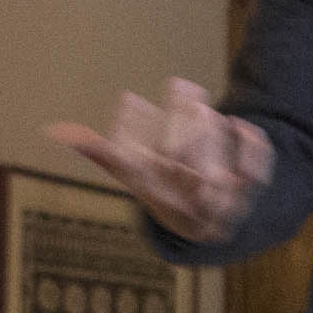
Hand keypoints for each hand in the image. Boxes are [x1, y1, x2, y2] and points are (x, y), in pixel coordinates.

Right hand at [44, 79, 271, 242]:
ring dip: (209, 130)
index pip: (134, 166)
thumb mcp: (136, 178)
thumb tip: (59, 130)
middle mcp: (184, 201)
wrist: (210, 230)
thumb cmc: (165, 193)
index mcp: (153, 195)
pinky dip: (252, 151)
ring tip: (201, 100)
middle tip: (180, 82)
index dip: (131, 133)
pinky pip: (253, 175)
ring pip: (214, 167)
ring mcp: (218, 201)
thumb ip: (106, 155)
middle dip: (180, 121)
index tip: (129, 98)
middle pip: (180, 163)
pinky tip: (242, 124)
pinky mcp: (248, 194)